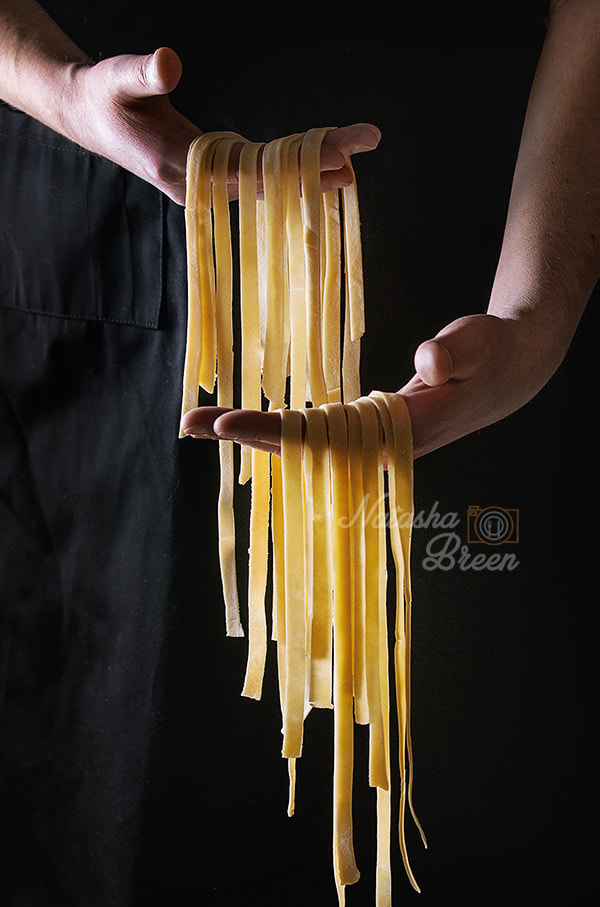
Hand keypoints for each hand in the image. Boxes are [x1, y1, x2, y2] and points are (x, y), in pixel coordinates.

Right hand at [61, 47, 380, 204]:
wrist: (90, 116)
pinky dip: (289, 169)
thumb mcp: (116, 79)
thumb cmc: (104, 97)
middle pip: (269, 180)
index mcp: (181, 169)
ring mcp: (208, 184)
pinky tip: (317, 167)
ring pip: (267, 181)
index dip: (296, 164)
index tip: (338, 154)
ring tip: (353, 163)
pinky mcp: (213, 174)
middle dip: (316, 165)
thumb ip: (144, 73)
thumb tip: (170, 63)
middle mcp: (200, 186)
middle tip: (362, 148)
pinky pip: (258, 175)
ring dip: (309, 171)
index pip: (252, 170)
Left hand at [180, 312, 561, 459]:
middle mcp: (377, 446)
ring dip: (250, 431)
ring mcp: (370, 440)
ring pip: (301, 442)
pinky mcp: (366, 429)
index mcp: (401, 430)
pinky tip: (246, 422)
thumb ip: (456, 351)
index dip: (276, 431)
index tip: (229, 423)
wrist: (507, 374)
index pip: (324, 438)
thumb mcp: (480, 344)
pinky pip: (313, 433)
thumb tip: (429, 358)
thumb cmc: (492, 354)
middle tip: (188, 421)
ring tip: (200, 421)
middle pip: (300, 447)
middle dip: (243, 435)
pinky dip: (276, 426)